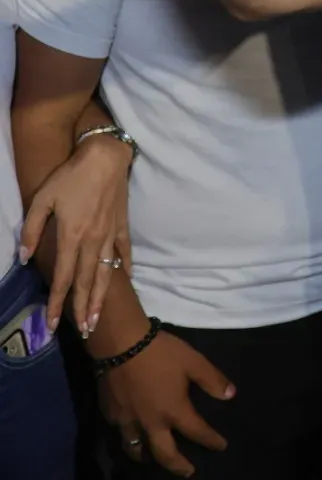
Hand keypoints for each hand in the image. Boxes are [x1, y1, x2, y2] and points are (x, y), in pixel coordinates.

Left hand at [19, 134, 133, 334]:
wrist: (105, 158)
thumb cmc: (70, 176)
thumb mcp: (42, 199)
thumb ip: (33, 230)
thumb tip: (26, 257)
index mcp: (71, 237)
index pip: (64, 278)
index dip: (58, 303)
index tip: (53, 324)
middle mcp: (93, 242)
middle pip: (87, 282)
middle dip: (83, 309)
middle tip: (83, 332)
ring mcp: (110, 236)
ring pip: (106, 274)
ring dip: (102, 298)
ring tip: (99, 318)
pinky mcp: (122, 226)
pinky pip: (124, 253)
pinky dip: (124, 268)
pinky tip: (125, 280)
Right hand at [99, 330, 233, 477]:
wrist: (120, 344)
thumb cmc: (161, 352)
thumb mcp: (194, 361)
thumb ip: (212, 380)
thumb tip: (231, 396)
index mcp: (173, 411)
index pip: (197, 432)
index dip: (211, 441)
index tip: (221, 447)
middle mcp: (150, 423)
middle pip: (164, 454)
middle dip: (178, 466)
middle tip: (188, 472)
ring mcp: (127, 421)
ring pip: (136, 450)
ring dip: (147, 458)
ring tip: (153, 460)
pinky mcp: (110, 414)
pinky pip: (121, 434)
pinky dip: (129, 439)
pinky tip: (131, 435)